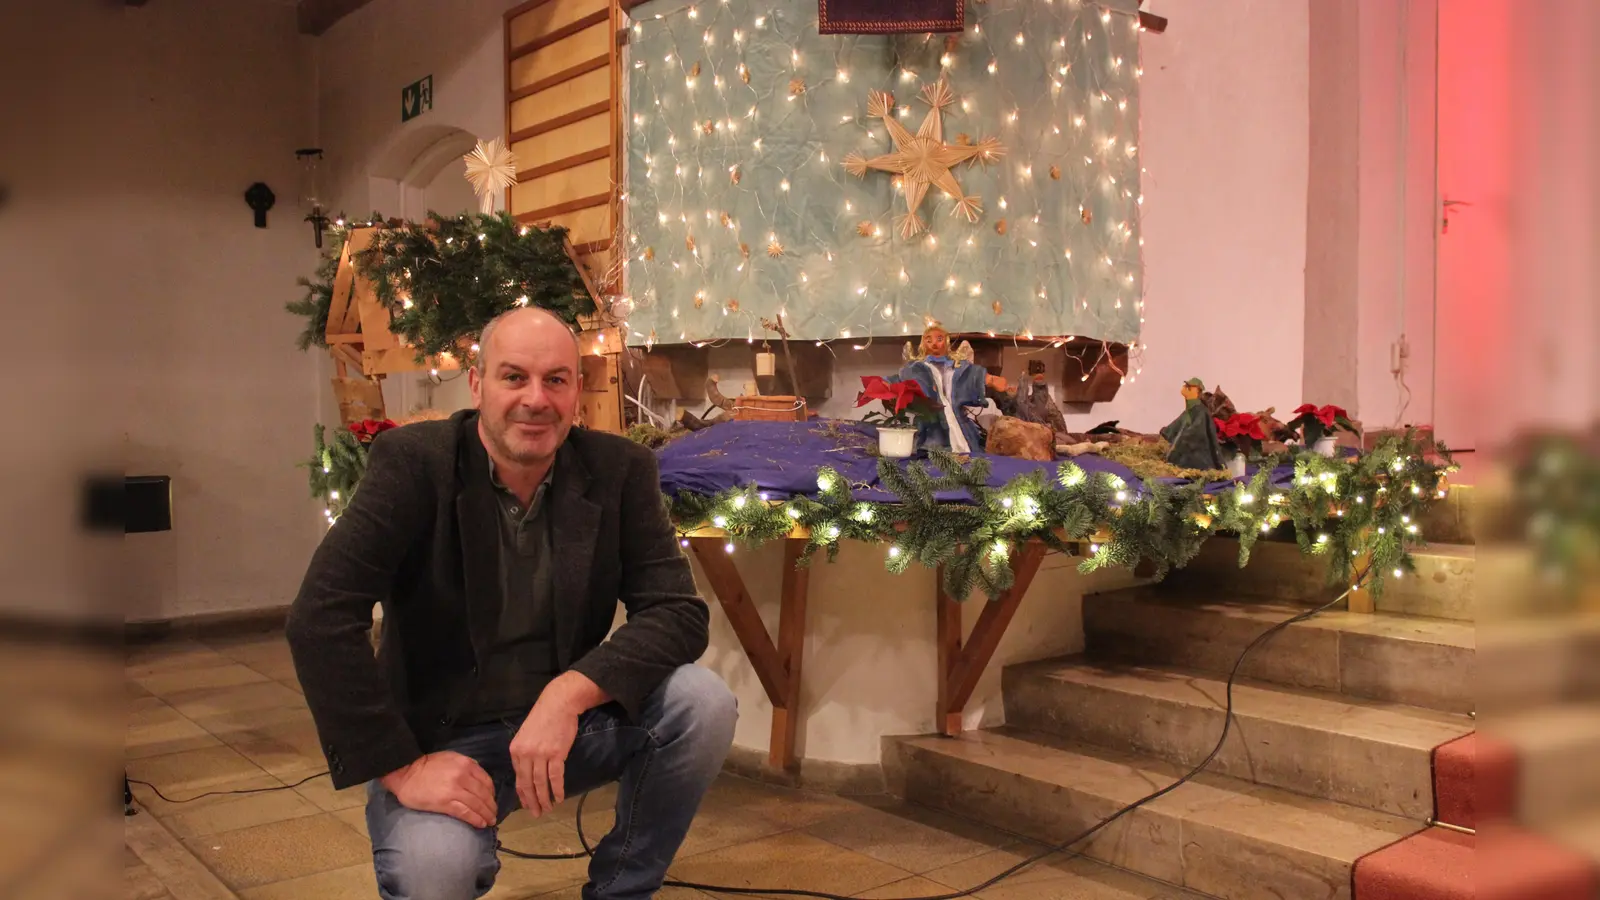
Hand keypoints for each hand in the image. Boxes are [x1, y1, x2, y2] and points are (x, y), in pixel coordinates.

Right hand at [379, 751, 496, 828]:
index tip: (492, 800)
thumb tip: (477, 778)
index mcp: (466, 764)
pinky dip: (475, 819)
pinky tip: (480, 824)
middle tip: (494, 814)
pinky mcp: (445, 803)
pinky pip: (465, 812)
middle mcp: (463, 776)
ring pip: (477, 804)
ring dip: (486, 815)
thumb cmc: (426, 766)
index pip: (486, 781)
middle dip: (491, 806)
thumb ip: (466, 766)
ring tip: (490, 822)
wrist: (405, 773)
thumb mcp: (450, 758)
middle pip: (483, 794)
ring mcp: (455, 790)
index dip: (492, 793)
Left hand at [509, 695, 579, 817]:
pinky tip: (559, 798)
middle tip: (536, 814)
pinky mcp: (556, 754)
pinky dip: (557, 789)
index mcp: (515, 750)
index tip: (526, 804)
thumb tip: (527, 771)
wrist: (558, 704)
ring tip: (548, 809)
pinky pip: (555, 777)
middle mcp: (525, 754)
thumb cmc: (543, 718)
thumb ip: (524, 752)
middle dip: (531, 801)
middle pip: (527, 783)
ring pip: (540, 783)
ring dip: (544, 799)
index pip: (517, 777)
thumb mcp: (526, 734)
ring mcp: (541, 754)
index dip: (522, 793)